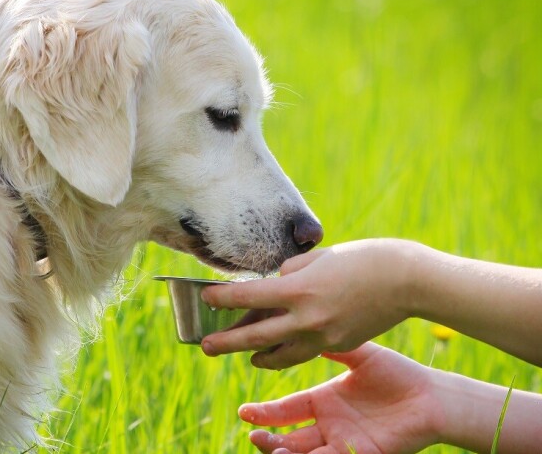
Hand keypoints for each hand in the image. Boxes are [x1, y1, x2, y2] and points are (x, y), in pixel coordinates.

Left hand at [200, 239, 421, 368]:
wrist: (408, 280)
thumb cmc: (363, 258)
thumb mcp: (318, 258)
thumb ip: (290, 273)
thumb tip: (272, 285)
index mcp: (298, 290)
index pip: (247, 297)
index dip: (222, 298)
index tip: (206, 297)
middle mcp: (306, 318)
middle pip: (255, 336)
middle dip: (226, 342)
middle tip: (205, 346)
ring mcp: (323, 337)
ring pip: (280, 355)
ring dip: (257, 356)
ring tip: (245, 355)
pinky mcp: (338, 345)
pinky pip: (304, 352)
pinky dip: (287, 353)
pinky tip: (279, 351)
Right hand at [241, 342, 443, 453]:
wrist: (432, 397)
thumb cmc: (398, 374)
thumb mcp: (358, 356)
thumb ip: (330, 344)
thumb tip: (300, 322)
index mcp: (325, 402)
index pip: (286, 410)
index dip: (264, 413)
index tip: (244, 411)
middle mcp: (330, 425)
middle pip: (288, 437)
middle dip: (266, 438)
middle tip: (251, 433)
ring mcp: (343, 442)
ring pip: (303, 453)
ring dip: (281, 453)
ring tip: (265, 445)